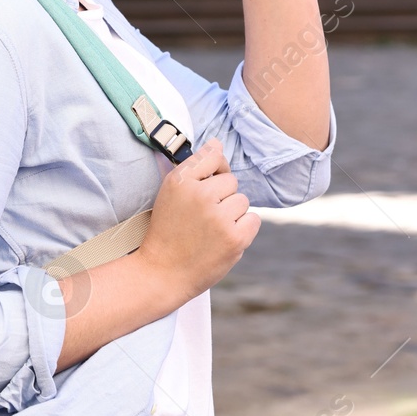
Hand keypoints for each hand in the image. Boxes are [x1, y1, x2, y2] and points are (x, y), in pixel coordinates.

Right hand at [133, 138, 258, 304]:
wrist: (163, 272)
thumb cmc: (168, 230)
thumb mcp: (170, 192)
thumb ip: (195, 166)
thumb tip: (218, 143)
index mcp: (181, 180)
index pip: (213, 156)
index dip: (213, 172)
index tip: (203, 188)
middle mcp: (200, 195)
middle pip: (231, 181)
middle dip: (222, 197)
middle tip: (202, 217)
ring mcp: (219, 217)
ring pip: (242, 201)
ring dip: (232, 214)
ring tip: (210, 229)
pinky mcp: (234, 238)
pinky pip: (253, 220)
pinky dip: (242, 229)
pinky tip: (223, 238)